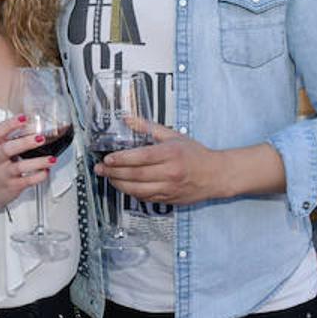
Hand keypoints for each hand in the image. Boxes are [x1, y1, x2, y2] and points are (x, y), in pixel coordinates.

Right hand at [0, 116, 52, 211]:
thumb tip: (33, 127)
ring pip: (20, 167)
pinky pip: (27, 181)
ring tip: (51, 158)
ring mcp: (4, 173)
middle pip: (8, 149)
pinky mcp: (12, 185)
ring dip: (38, 162)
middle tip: (40, 138)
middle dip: (25, 143)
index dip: (11, 123)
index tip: (24, 117)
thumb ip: (10, 140)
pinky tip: (46, 171)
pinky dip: (39, 176)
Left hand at [95, 123, 223, 204]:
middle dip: (114, 172)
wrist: (216, 175)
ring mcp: (169, 188)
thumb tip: (128, 119)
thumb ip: (148, 127)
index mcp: (171, 154)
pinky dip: (131, 193)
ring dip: (119, 184)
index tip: (108, 158)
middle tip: (100, 169)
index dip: (122, 159)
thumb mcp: (173, 135)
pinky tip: (123, 186)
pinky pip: (145, 198)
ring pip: (138, 190)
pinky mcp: (168, 199)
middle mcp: (170, 173)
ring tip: (108, 178)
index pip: (141, 157)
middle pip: (136, 175)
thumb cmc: (196, 154)